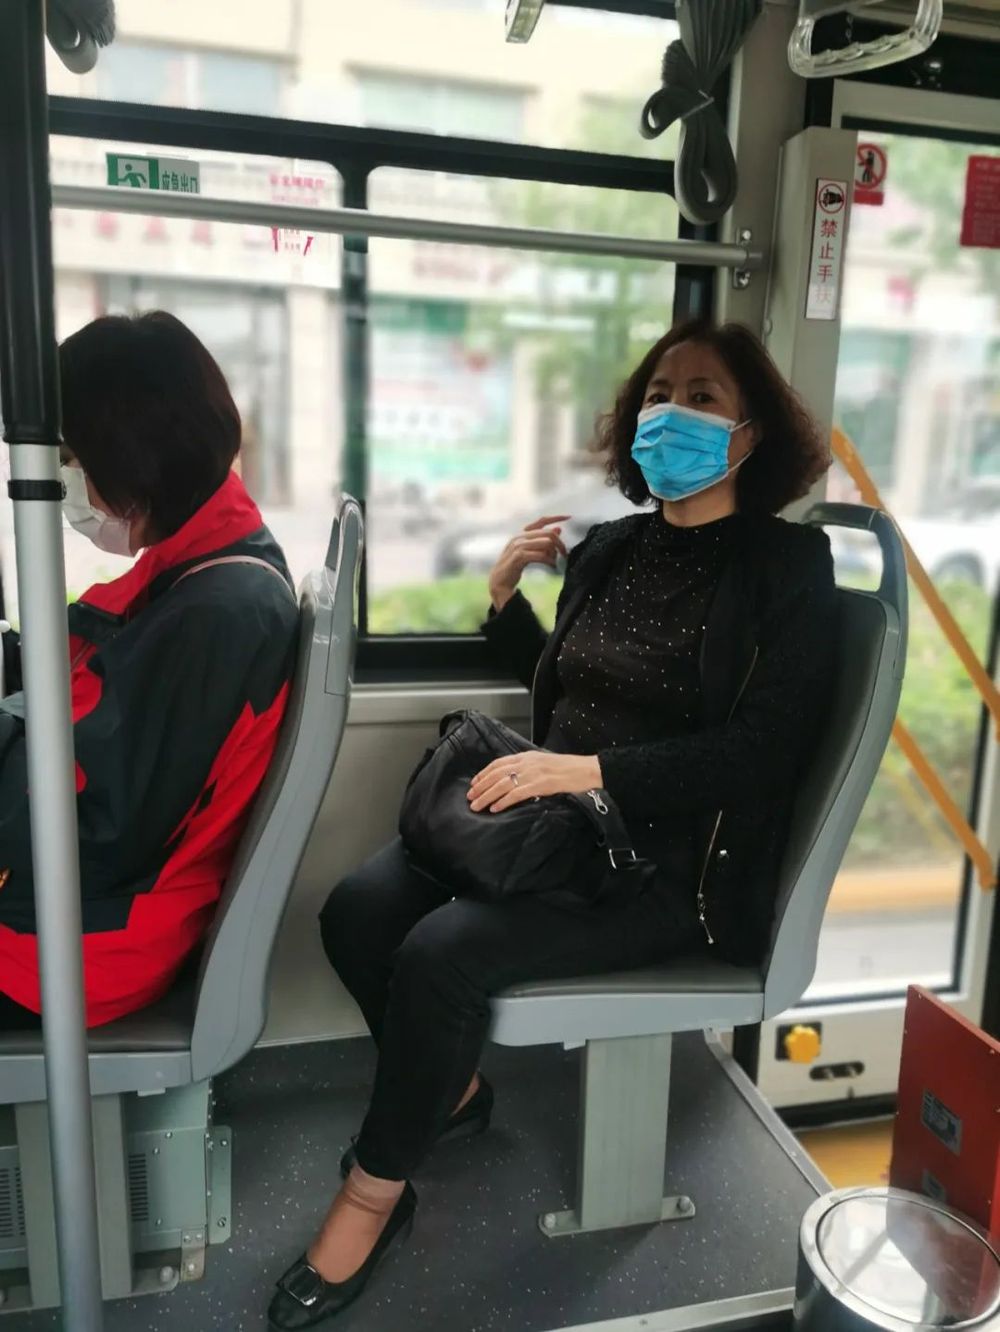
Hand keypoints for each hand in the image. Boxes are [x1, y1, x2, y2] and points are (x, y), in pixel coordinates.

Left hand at [468, 750, 602, 813]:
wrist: (586, 770)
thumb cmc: (568, 768)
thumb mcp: (544, 762)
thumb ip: (528, 767)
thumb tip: (514, 777)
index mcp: (526, 756)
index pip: (498, 763)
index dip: (484, 773)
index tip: (474, 783)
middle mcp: (526, 763)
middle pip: (496, 774)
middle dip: (480, 786)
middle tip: (470, 797)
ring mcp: (532, 774)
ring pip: (502, 785)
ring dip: (487, 796)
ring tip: (476, 806)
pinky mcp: (539, 785)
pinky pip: (516, 794)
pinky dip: (503, 801)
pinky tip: (495, 808)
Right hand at [488, 515, 569, 611]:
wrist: (498, 582)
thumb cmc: (514, 568)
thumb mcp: (529, 552)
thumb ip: (542, 541)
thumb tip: (558, 529)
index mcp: (522, 534)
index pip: (542, 520)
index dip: (556, 517)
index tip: (569, 516)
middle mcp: (520, 537)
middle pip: (548, 534)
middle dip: (560, 544)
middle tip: (565, 555)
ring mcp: (518, 546)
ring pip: (546, 543)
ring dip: (554, 554)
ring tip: (553, 563)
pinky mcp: (518, 556)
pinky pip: (541, 555)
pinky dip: (549, 561)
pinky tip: (552, 566)